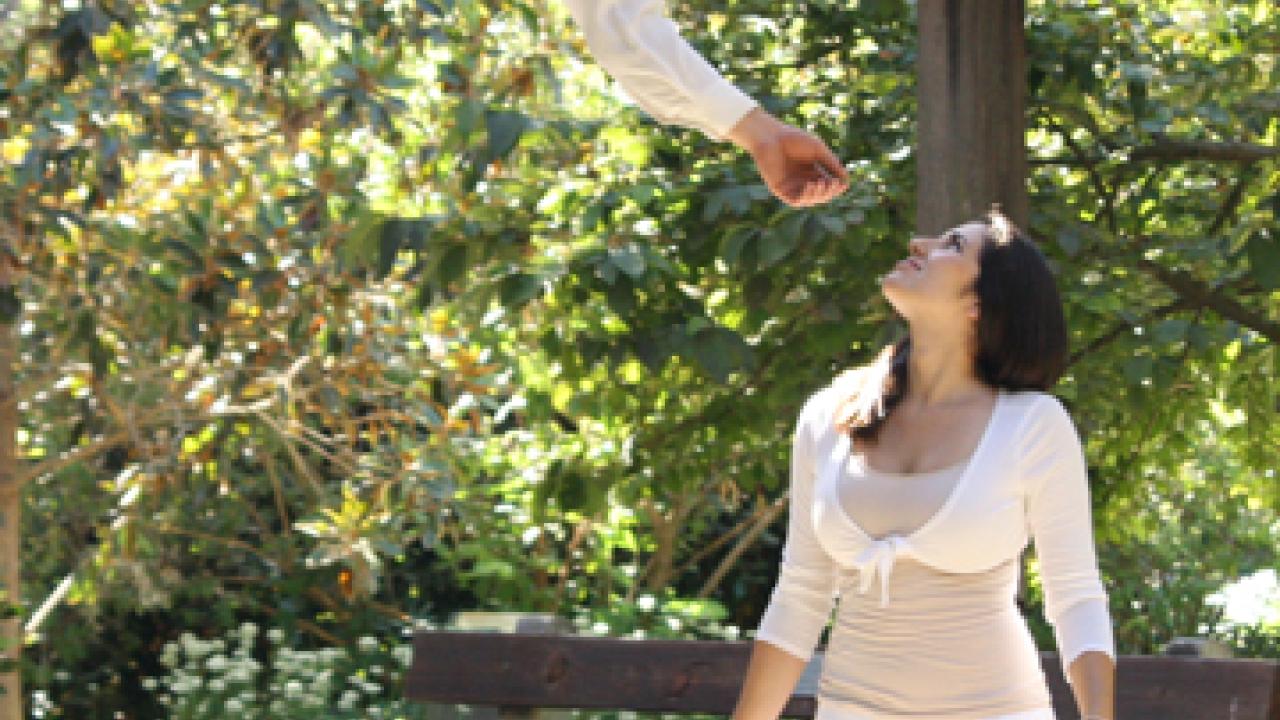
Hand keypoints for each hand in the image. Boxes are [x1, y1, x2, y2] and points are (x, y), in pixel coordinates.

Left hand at [727, 107, 849, 206]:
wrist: (771, 136)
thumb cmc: (794, 139)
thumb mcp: (818, 151)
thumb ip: (832, 164)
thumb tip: (847, 181)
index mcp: (810, 171)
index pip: (826, 185)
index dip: (835, 187)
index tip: (843, 184)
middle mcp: (801, 180)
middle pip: (819, 194)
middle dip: (829, 192)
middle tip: (834, 184)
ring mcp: (790, 186)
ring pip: (808, 200)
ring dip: (818, 195)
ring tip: (822, 184)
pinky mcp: (779, 190)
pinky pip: (795, 201)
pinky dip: (805, 197)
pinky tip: (811, 186)